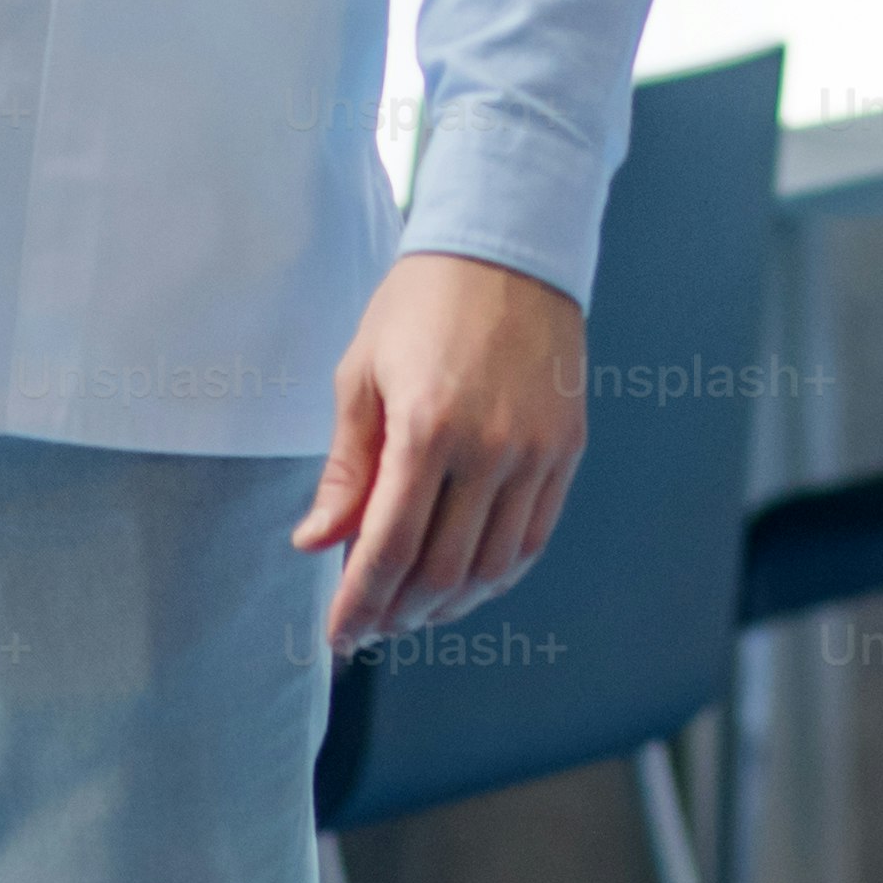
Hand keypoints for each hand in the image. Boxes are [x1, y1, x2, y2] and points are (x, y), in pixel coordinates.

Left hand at [297, 251, 588, 647]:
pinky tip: (468, 583)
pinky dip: (499, 575)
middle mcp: (489, 448)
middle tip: (371, 627)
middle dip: (398, 614)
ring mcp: (536, 451)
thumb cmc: (423, 302)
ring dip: (449, 605)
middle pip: (442, 571)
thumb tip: (316, 541)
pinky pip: (534, 537)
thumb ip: (345, 467)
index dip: (359, 604)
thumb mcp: (362, 374)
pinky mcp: (567, 448)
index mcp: (426, 427)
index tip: (339, 635)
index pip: (387, 548)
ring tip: (414, 611)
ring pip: (494, 567)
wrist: (508, 247)